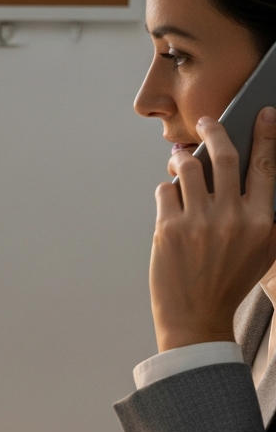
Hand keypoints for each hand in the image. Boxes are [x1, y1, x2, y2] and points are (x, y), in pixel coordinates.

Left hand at [151, 108, 275, 352]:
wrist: (196, 317)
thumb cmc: (229, 283)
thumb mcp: (263, 251)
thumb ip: (266, 216)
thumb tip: (258, 174)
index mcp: (261, 220)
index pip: (266, 165)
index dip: (266, 134)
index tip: (264, 113)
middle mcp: (231, 217)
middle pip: (225, 157)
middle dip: (215, 130)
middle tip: (207, 120)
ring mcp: (197, 222)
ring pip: (188, 169)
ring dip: (183, 157)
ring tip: (180, 156)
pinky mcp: (167, 229)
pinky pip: (165, 191)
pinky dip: (166, 188)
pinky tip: (168, 192)